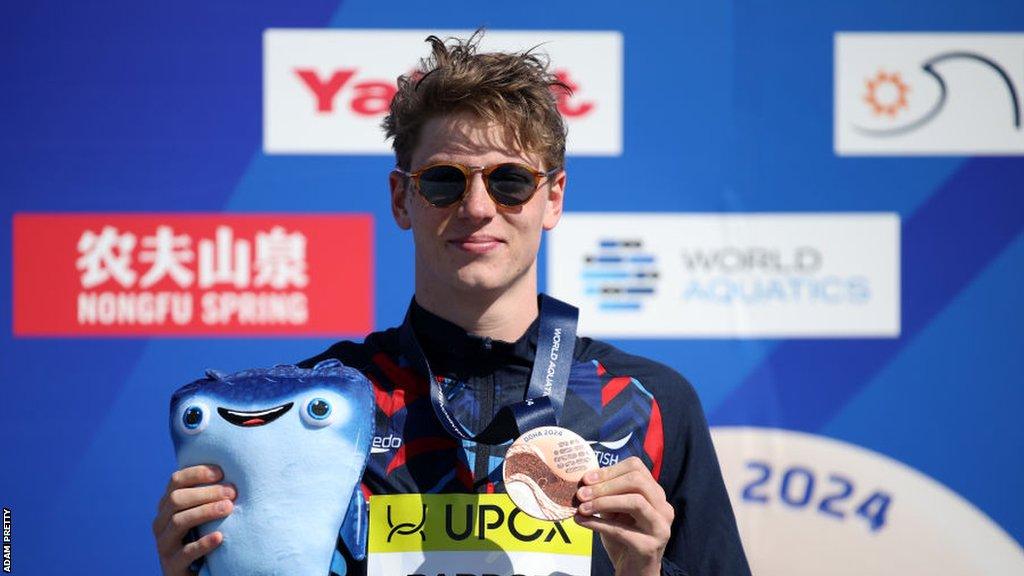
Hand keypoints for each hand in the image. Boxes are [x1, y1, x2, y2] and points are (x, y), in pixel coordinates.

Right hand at [152, 464, 235, 574]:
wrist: (193, 574)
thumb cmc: (203, 536)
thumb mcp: (202, 515)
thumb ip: (209, 496)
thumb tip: (233, 475)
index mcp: (167, 506)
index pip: (176, 481)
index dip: (197, 473)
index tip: (221, 472)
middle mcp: (161, 523)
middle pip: (177, 499)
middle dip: (206, 492)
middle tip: (232, 492)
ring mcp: (164, 545)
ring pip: (179, 521)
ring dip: (206, 511)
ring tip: (229, 508)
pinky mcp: (172, 566)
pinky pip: (185, 552)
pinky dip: (203, 543)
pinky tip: (220, 536)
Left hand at [574, 457, 673, 575]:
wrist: (635, 572)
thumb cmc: (624, 539)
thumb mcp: (614, 512)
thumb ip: (605, 495)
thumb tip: (583, 481)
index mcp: (655, 495)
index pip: (637, 468)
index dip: (610, 470)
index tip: (587, 479)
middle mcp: (663, 508)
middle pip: (637, 481)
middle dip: (605, 485)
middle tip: (582, 493)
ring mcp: (660, 527)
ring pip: (635, 502)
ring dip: (603, 502)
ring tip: (582, 508)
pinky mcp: (650, 547)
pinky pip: (621, 530)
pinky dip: (598, 523)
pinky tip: (582, 522)